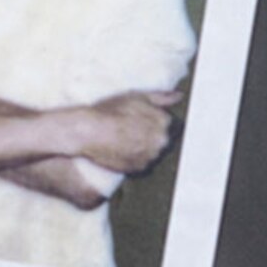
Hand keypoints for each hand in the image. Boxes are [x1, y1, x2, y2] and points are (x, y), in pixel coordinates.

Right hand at [60, 89, 179, 174]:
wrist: (88, 132)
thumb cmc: (110, 111)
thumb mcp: (137, 96)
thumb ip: (161, 97)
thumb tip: (178, 96)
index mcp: (164, 122)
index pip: (173, 124)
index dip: (159, 121)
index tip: (147, 121)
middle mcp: (161, 142)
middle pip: (164, 140)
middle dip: (154, 135)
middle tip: (135, 129)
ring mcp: (150, 157)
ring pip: (154, 152)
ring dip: (146, 148)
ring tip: (127, 139)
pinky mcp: (138, 170)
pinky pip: (143, 164)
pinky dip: (136, 158)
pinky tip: (123, 149)